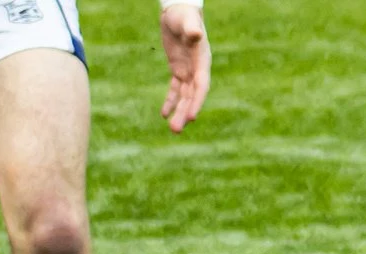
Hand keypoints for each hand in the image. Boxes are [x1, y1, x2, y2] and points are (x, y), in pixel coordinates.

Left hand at [160, 3, 209, 131]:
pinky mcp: (178, 69)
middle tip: (175, 130)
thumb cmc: (184, 14)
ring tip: (172, 129)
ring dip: (179, 112)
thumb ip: (192, 29)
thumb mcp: (187, 21)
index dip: (197, 102)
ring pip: (184, 96)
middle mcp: (197, 70)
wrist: (179, 9)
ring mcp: (188, 71)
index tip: (191, 117)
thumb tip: (196, 34)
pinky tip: (163, 114)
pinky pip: (175, 89)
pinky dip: (170, 101)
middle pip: (192, 96)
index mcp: (202, 62)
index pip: (201, 86)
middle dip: (185, 113)